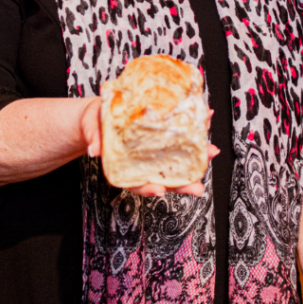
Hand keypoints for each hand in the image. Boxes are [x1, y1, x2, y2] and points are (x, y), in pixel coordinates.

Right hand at [81, 100, 218, 197]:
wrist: (99, 114)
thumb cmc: (95, 124)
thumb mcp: (90, 129)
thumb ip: (93, 139)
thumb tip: (94, 151)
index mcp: (125, 167)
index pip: (138, 183)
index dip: (149, 188)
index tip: (160, 189)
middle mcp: (143, 163)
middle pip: (163, 178)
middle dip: (183, 184)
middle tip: (198, 187)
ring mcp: (154, 152)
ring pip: (177, 161)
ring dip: (196, 158)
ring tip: (212, 152)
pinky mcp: (161, 137)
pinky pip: (179, 138)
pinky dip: (193, 131)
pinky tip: (206, 120)